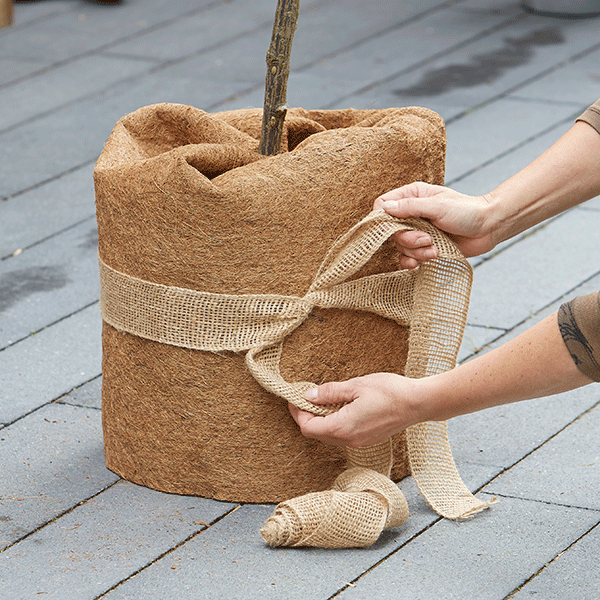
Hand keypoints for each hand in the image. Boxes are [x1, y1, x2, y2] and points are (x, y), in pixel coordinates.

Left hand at [288, 373, 420, 447]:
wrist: (419, 403)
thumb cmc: (390, 392)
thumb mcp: (355, 386)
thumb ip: (329, 393)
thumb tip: (309, 395)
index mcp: (343, 427)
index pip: (308, 427)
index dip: (297, 413)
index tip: (295, 398)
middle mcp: (349, 440)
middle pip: (316, 434)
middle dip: (307, 416)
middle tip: (306, 396)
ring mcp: (359, 442)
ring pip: (329, 436)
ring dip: (321, 420)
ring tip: (322, 400)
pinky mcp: (367, 440)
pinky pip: (343, 435)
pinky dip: (335, 423)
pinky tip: (339, 407)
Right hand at [373, 182, 496, 268]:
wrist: (489, 228)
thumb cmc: (467, 211)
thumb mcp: (438, 205)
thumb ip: (410, 207)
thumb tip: (385, 208)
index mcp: (412, 196)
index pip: (382, 204)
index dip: (382, 218)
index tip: (393, 227)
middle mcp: (411, 213)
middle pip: (390, 230)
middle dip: (408, 239)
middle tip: (427, 239)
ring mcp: (417, 231)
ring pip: (400, 246)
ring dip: (416, 251)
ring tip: (435, 248)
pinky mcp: (424, 246)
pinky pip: (407, 257)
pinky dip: (414, 261)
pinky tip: (426, 259)